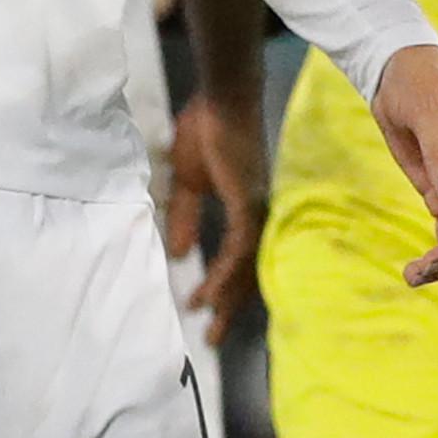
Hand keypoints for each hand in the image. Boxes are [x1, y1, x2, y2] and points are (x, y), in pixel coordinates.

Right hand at [166, 90, 268, 343]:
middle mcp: (256, 215)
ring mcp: (255, 210)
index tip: (207, 313)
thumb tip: (181, 253)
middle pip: (247, 271)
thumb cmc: (205, 131)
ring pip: (246, 266)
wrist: (220, 99)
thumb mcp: (185, 182)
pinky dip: (223, 273)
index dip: (225, 288)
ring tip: (209, 323)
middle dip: (230, 307)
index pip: (239, 259)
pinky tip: (209, 292)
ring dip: (227, 297)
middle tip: (212, 338)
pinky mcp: (248, 202)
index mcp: (244, 209)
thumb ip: (185, 216)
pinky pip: (239, 248)